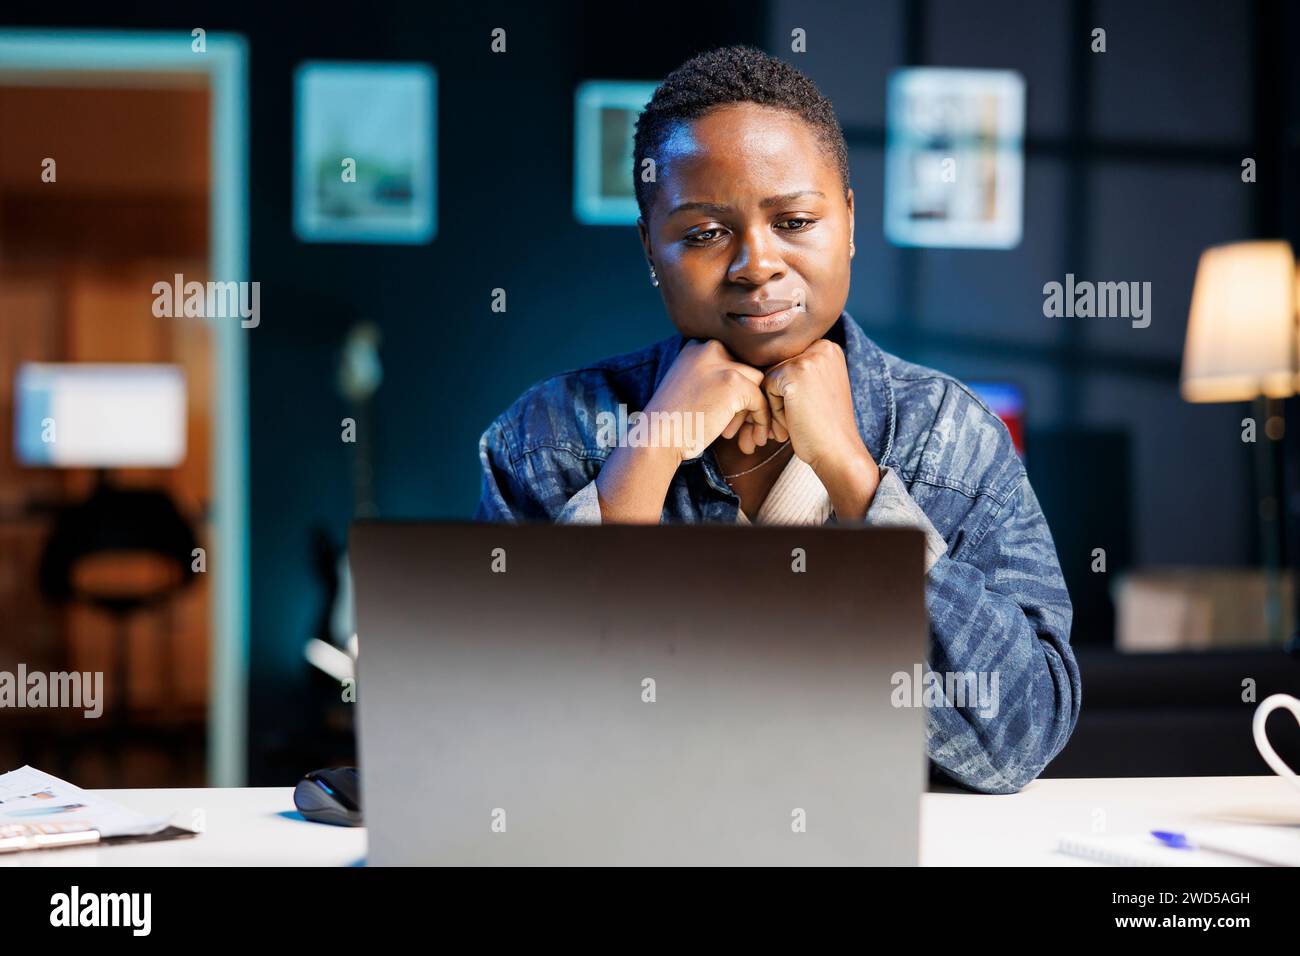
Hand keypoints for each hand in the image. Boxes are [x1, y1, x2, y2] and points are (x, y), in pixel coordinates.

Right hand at [647, 338, 772, 458]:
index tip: (727, 416)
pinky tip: (752, 439)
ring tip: (741, 436)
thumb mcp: (688, 387)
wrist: (656, 436)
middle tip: (736, 429)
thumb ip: (711, 378)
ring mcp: (724, 364)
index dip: (732, 391)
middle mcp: (710, 348)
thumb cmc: (670, 421)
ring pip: (756, 384)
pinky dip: (761, 421)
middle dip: (744, 401)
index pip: (731, 361)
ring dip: (752, 411)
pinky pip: (760, 401)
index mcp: (697, 347)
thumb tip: (747, 388)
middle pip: (746, 371)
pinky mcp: (735, 383)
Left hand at [762, 338, 880, 517]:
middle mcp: (822, 346)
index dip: (791, 392)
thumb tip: (767, 364)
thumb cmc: (825, 426)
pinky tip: (794, 421)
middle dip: (783, 399)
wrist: (838, 451)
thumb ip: (802, 371)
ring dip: (778, 405)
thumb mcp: (819, 388)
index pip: (789, 363)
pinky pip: (767, 388)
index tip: (810, 410)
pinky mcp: (794, 372)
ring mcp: (809, 357)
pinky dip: (775, 410)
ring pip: (771, 378)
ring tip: (800, 420)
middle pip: (778, 369)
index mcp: (829, 348)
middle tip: (803, 419)